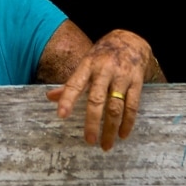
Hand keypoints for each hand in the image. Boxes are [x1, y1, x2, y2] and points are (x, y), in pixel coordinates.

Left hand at [46, 29, 153, 150]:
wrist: (131, 40)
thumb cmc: (102, 56)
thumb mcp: (84, 64)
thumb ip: (70, 84)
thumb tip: (49, 97)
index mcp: (87, 66)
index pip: (74, 84)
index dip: (67, 100)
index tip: (61, 115)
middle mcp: (104, 71)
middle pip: (96, 99)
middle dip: (92, 121)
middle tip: (89, 140)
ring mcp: (121, 77)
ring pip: (116, 106)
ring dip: (110, 128)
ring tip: (106, 145)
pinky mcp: (136, 82)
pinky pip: (132, 105)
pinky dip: (128, 122)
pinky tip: (122, 134)